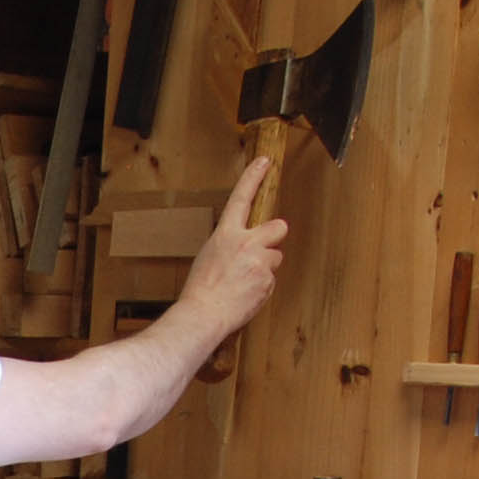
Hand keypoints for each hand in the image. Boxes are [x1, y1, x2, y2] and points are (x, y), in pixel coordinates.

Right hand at [178, 157, 289, 332]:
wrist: (203, 315)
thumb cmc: (200, 291)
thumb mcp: (209, 257)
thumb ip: (230, 246)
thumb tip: (245, 247)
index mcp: (225, 235)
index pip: (241, 198)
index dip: (253, 178)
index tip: (264, 162)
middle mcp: (246, 243)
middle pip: (278, 227)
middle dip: (275, 238)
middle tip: (262, 251)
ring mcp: (259, 261)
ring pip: (275, 258)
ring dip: (265, 268)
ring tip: (244, 283)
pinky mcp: (267, 280)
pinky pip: (271, 280)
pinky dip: (261, 288)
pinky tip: (244, 296)